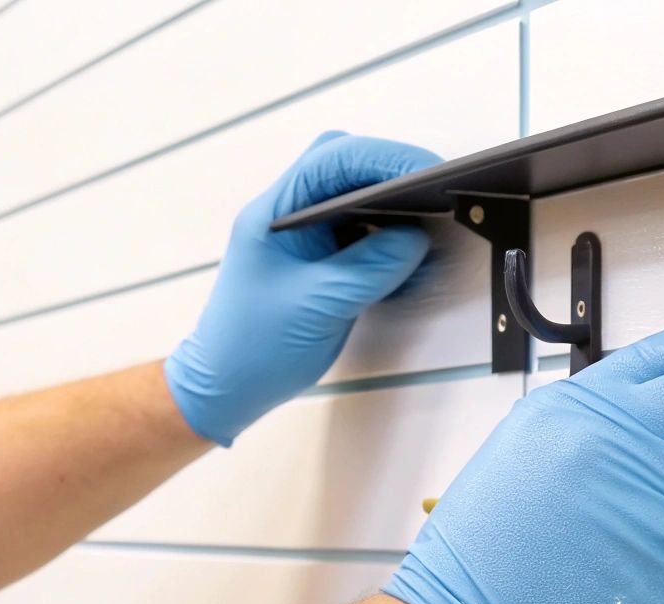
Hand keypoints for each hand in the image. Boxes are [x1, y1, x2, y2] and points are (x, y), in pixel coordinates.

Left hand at [164, 131, 439, 445]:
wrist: (226, 387)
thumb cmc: (254, 347)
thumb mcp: (318, 306)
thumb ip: (370, 268)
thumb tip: (417, 238)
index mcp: (275, 210)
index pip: (334, 158)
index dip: (387, 158)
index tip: (430, 172)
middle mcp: (290, 213)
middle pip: (348, 168)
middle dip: (394, 175)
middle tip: (437, 195)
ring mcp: (305, 236)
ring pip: (357, 200)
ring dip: (394, 209)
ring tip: (430, 226)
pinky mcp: (320, 260)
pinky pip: (361, 235)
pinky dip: (389, 241)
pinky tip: (411, 258)